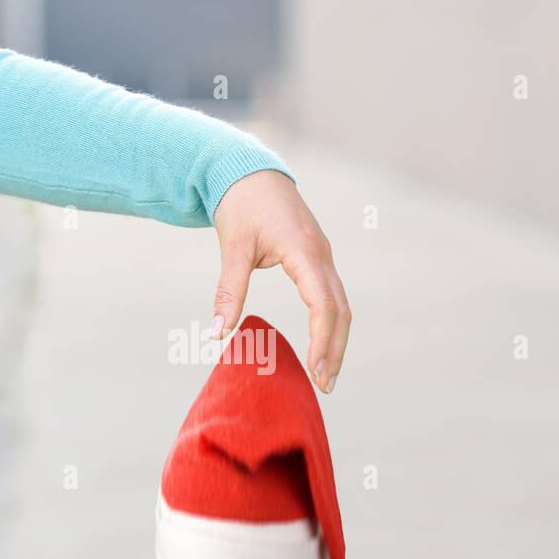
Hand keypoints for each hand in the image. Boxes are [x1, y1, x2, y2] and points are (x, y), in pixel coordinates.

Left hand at [211, 170, 350, 393]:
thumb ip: (228, 290)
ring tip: (325, 375)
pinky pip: (332, 297)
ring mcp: (323, 257)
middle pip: (340, 310)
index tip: (314, 371)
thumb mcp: (232, 247)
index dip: (321, 341)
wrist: (252, 172)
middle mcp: (322, 255)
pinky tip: (321, 346)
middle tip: (324, 386)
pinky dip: (330, 325)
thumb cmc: (242, 206)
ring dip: (335, 341)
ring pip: (341, 305)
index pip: (323, 305)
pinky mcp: (317, 259)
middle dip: (335, 350)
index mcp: (304, 251)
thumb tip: (217, 332)